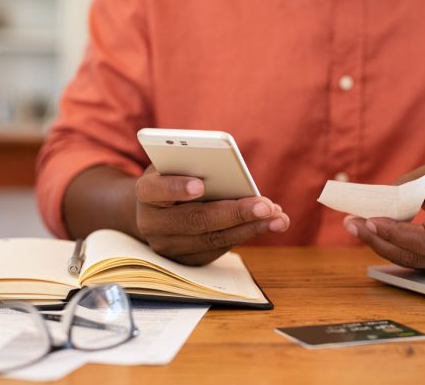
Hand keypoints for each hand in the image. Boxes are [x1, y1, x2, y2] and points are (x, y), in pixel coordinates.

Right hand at [135, 166, 290, 264]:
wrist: (156, 209)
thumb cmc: (173, 177)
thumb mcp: (176, 164)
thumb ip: (193, 165)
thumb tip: (232, 175)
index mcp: (145, 192)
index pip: (155, 190)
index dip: (176, 188)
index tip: (200, 185)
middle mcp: (152, 224)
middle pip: (194, 220)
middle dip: (234, 213)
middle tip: (264, 206)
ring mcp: (168, 246)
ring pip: (212, 239)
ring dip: (250, 228)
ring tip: (278, 217)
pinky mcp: (187, 261)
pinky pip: (219, 249)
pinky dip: (246, 234)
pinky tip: (269, 223)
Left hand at [344, 163, 424, 270]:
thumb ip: (406, 190)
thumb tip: (375, 207)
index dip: (396, 233)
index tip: (370, 220)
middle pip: (416, 255)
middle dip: (379, 240)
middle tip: (352, 224)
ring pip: (414, 262)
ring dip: (381, 246)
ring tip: (356, 227)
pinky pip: (417, 261)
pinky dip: (393, 248)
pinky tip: (374, 234)